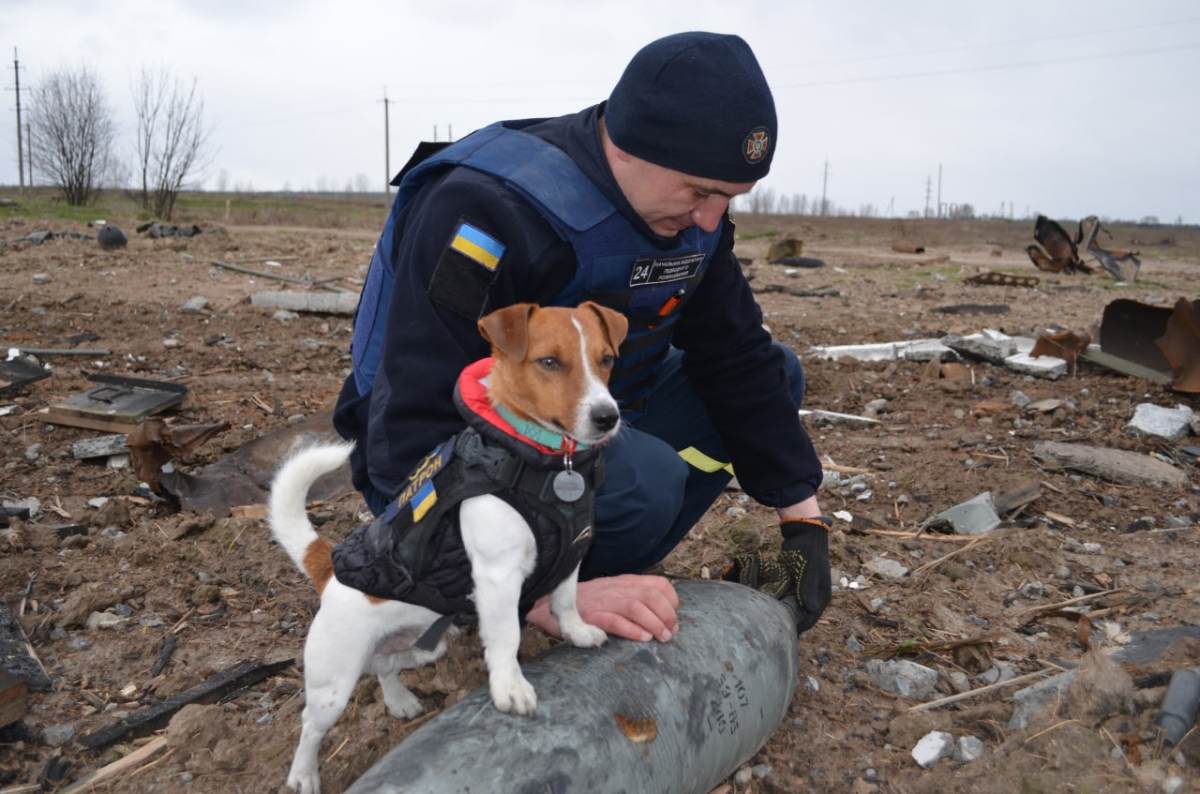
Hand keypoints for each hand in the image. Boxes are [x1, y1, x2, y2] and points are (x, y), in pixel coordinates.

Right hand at [526, 574, 678, 642]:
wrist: (551, 604)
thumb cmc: (587, 604)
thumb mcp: (614, 595)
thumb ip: (634, 599)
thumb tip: (661, 617)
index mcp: (625, 583)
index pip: (657, 584)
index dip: (671, 600)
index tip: (674, 617)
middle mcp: (617, 589)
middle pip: (651, 595)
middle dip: (667, 614)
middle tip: (671, 633)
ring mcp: (604, 601)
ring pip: (636, 606)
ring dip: (654, 623)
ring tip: (661, 638)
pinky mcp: (591, 615)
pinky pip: (614, 620)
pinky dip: (632, 629)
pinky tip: (643, 638)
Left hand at [723, 516, 831, 633]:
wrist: (804, 533)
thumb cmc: (808, 552)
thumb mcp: (809, 570)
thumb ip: (808, 589)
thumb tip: (811, 610)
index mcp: (822, 595)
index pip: (810, 618)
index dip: (798, 627)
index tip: (783, 633)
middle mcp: (815, 595)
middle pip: (802, 615)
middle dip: (790, 623)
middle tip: (773, 630)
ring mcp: (805, 590)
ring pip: (795, 608)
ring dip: (785, 614)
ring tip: (770, 622)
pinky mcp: (796, 584)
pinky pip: (789, 598)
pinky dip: (781, 603)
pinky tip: (769, 608)